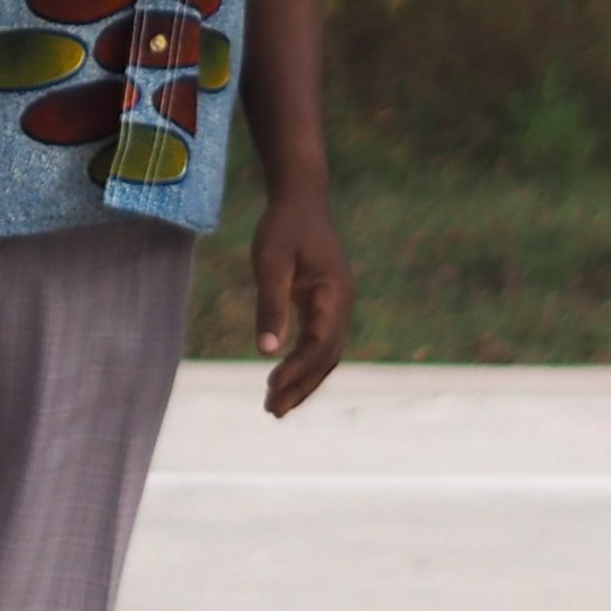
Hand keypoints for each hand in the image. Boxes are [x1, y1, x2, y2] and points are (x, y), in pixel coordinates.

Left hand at [251, 184, 351, 417]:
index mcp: (334, 295)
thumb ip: (271, 306)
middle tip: (272, 411)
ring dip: (304, 380)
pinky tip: (285, 377)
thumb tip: (267, 352)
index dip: (298, 369)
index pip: (319, 344)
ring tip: (277, 405)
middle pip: (327, 357)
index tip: (272, 388)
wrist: (301, 198)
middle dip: (301, 385)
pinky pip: (320, 342)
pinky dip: (304, 363)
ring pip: (326, 354)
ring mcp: (337, 305)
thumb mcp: (271, 264)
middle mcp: (342, 304)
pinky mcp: (326, 303)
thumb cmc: (283, 228)